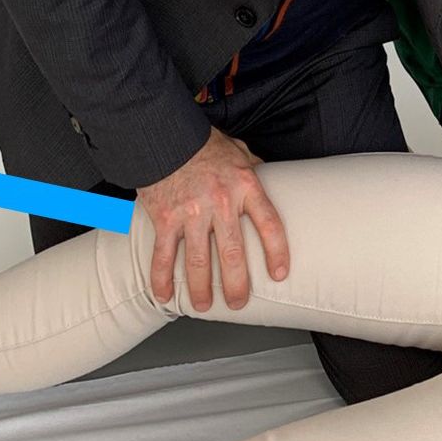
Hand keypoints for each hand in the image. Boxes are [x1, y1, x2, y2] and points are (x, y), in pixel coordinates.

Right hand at [138, 128, 289, 310]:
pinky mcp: (165, 218)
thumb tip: (276, 179)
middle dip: (237, 285)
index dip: (277, 253)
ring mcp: (191, 212)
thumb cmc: (204, 144)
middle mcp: (221, 202)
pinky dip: (162, 278)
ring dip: (201, 289)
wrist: (164, 134)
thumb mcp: (239, 151)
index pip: (269, 225)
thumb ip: (256, 169)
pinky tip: (165, 296)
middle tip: (238, 303)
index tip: (279, 275)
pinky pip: (164, 255)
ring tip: (203, 306)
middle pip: (233, 254)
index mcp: (245, 186)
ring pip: (198, 261)